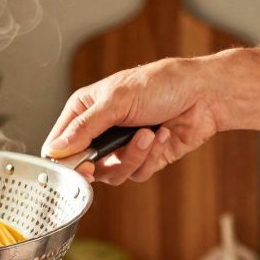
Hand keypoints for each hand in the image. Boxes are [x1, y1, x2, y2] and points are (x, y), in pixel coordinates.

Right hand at [43, 57, 223, 183]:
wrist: (204, 94)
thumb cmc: (161, 84)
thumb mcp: (116, 100)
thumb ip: (84, 127)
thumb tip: (56, 149)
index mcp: (85, 110)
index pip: (59, 143)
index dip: (64, 159)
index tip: (78, 164)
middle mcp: (100, 130)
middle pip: (84, 166)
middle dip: (102, 162)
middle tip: (109, 157)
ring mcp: (122, 147)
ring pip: (112, 174)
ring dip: (133, 156)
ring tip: (148, 133)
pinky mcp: (144, 159)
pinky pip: (137, 173)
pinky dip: (151, 155)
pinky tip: (162, 133)